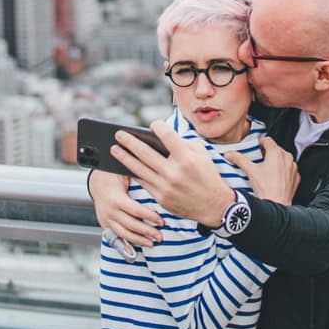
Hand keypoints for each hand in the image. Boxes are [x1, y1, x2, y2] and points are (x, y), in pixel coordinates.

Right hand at [89, 167, 161, 246]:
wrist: (96, 181)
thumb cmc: (113, 175)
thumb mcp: (126, 173)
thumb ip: (140, 178)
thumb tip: (157, 180)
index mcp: (116, 199)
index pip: (136, 211)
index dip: (150, 217)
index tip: (162, 221)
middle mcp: (110, 211)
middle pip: (131, 225)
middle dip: (148, 232)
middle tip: (160, 236)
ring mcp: (106, 219)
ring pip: (124, 233)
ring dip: (139, 240)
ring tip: (151, 243)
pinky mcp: (105, 224)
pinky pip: (116, 237)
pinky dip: (125, 246)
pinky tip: (133, 253)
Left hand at [111, 124, 233, 227]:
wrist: (213, 205)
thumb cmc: (207, 175)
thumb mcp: (201, 154)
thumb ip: (182, 144)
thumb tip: (160, 138)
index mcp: (186, 158)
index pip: (166, 136)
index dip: (157, 126)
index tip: (151, 124)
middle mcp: (174, 172)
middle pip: (145, 153)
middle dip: (129, 142)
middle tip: (118, 134)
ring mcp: (166, 186)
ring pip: (139, 169)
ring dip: (125, 157)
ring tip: (115, 149)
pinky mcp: (161, 197)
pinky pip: (143, 182)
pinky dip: (134, 173)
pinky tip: (126, 165)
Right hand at [224, 136, 298, 204]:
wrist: (276, 205)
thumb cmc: (266, 189)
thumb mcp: (250, 171)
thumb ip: (239, 159)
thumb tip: (230, 154)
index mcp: (276, 153)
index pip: (267, 140)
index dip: (259, 143)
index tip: (255, 148)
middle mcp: (287, 158)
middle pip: (275, 149)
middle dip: (266, 153)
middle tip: (258, 160)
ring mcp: (293, 167)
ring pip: (283, 159)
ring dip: (275, 161)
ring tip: (265, 169)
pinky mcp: (295, 177)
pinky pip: (288, 169)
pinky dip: (282, 170)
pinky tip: (274, 177)